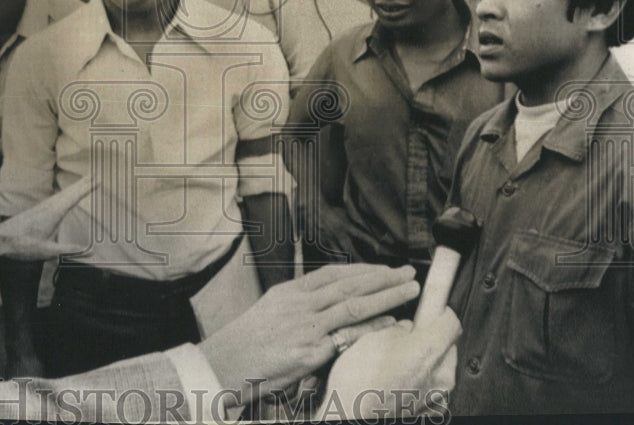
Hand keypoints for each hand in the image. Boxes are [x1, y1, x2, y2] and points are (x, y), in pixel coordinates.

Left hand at [0, 178, 92, 260]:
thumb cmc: (22, 246)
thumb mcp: (47, 252)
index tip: (99, 180)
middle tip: (97, 174)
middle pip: (70, 192)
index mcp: (53, 213)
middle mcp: (49, 206)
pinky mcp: (37, 210)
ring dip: (75, 186)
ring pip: (63, 193)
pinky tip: (66, 195)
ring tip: (85, 181)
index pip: (74, 197)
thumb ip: (69, 250)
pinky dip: (66, 193)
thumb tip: (90, 251)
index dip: (87, 188)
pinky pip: (57, 197)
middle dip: (84, 183)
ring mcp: (42, 207)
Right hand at [199, 263, 420, 404]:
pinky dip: (373, 328)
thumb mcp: (271, 309)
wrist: (225, 364)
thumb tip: (324, 297)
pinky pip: (348, 336)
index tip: (384, 268)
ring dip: (386, 296)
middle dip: (382, 277)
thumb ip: (299, 302)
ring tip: (408, 290)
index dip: (362, 269)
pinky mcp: (310, 352)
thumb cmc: (247, 342)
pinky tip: (391, 322)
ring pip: (354, 305)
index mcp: (291, 292)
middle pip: (349, 285)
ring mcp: (306, 327)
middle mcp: (301, 304)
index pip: (333, 274)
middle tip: (408, 272)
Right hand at [319, 309, 459, 419]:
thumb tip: (405, 328)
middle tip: (409, 336)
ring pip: (440, 367)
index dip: (440, 310)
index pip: (451, 321)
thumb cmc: (358, 382)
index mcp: (428, 350)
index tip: (431, 307)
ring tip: (398, 361)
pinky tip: (398, 379)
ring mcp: (437, 396)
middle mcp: (440, 374)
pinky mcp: (430, 410)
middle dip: (432, 337)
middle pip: (448, 345)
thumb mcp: (372, 338)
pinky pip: (432, 386)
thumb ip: (397, 329)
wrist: (351, 417)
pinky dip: (420, 380)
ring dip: (425, 359)